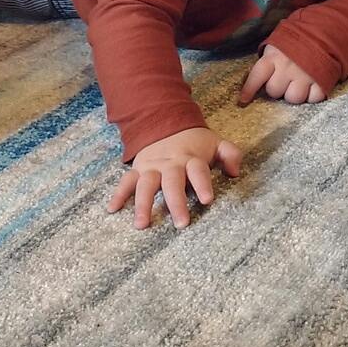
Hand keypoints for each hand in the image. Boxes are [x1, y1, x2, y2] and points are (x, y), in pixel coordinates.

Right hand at [107, 127, 241, 229]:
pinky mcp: (138, 169)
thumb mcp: (215, 143)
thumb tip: (235, 171)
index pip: (198, 171)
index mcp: (191, 158)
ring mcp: (152, 166)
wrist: (165, 122)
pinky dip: (119, 194)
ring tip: (142, 225)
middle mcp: (171, 164)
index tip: (207, 200)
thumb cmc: (195, 142)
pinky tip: (112, 209)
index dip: (202, 184)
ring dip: (143, 204)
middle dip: (176, 202)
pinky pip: (126, 181)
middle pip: (172, 182)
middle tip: (181, 223)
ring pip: (147, 184)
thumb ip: (230, 154)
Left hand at [238, 44, 326, 105]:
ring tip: (298, 83)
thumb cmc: (296, 40)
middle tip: (284, 79)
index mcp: (274, 56)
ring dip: (294, 93)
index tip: (243, 100)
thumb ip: (268, 60)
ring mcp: (305, 74)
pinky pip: (313, 98)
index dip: (249, 89)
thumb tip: (257, 81)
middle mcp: (287, 67)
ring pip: (293, 98)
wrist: (323, 30)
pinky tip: (312, 84)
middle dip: (277, 88)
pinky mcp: (322, 80)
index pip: (257, 76)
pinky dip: (312, 95)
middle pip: (274, 91)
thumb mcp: (278, 44)